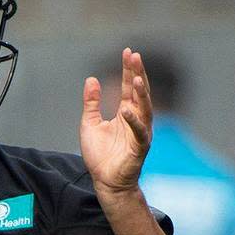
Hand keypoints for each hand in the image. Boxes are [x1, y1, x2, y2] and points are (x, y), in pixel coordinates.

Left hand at [79, 48, 152, 198]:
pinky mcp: (139, 148)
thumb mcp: (90, 124)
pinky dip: (134, 121)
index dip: (129, 70)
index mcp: (126, 113)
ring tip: (136, 77)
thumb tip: (91, 79)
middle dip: (137, 74)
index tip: (128, 52)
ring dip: (141, 93)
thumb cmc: (100, 156)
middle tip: (134, 56)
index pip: (129, 87)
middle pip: (139, 92)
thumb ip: (91, 103)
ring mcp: (140, 133)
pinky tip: (127, 109)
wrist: (105, 182)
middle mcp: (136, 120)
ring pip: (144, 109)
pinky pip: (139, 133)